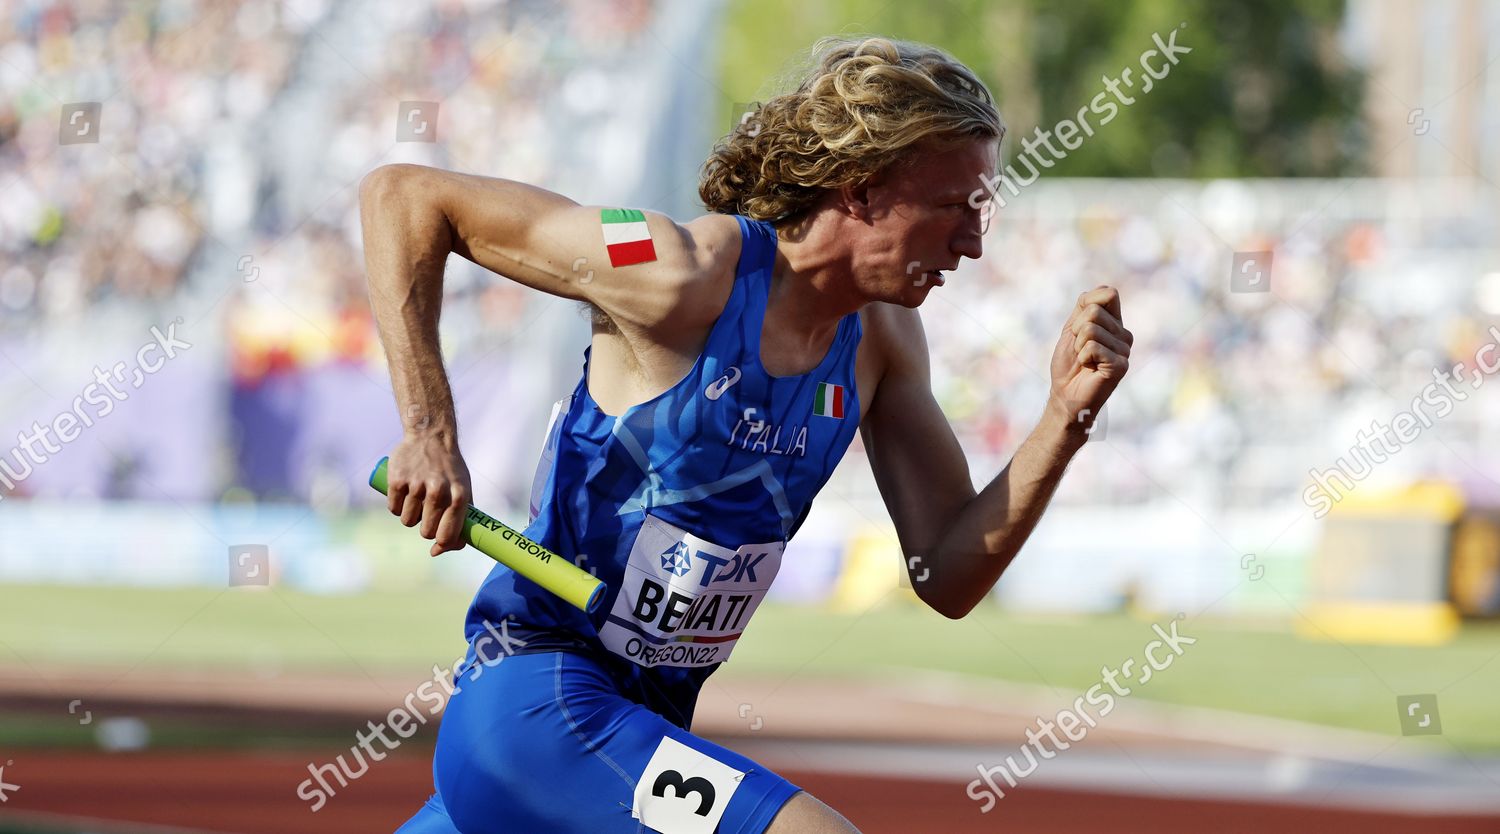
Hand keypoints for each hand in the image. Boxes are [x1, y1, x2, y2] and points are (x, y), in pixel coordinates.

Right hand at [385, 433, 472, 556]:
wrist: (431, 435)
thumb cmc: (450, 469)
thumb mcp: (464, 489)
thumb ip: (460, 520)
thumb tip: (441, 550)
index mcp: (459, 496)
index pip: (447, 535)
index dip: (442, 545)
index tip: (437, 546)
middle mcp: (438, 491)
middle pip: (426, 532)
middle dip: (426, 529)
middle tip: (427, 515)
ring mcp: (416, 485)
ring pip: (408, 522)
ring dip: (410, 517)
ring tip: (416, 500)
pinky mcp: (397, 480)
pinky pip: (394, 509)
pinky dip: (397, 506)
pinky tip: (404, 493)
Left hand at [1047, 285, 1131, 435]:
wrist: (1066, 395)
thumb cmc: (1068, 363)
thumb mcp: (1072, 328)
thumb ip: (1085, 306)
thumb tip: (1102, 291)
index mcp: (1115, 323)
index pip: (1108, 293)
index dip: (1087, 303)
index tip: (1078, 326)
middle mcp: (1124, 335)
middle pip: (1094, 311)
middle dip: (1076, 329)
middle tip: (1079, 348)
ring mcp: (1124, 350)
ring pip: (1091, 329)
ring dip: (1078, 345)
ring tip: (1084, 360)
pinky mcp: (1121, 365)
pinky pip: (1092, 347)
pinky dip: (1082, 356)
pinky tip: (1089, 368)